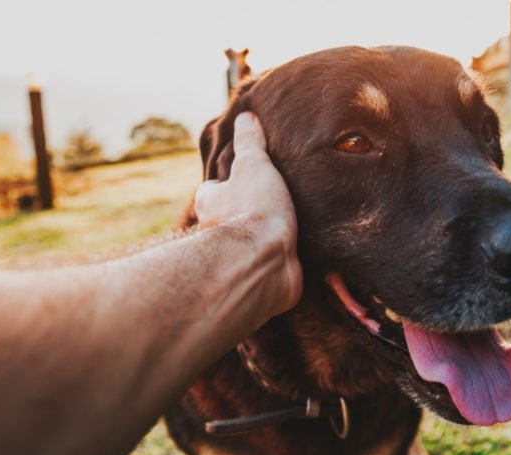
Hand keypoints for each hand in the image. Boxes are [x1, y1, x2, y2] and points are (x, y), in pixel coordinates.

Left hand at [193, 112, 301, 314]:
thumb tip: (245, 117)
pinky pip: (271, 269)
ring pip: (248, 246)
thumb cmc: (254, 210)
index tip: (243, 179)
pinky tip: (299, 258)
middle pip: (227, 219)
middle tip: (269, 205)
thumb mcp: (253, 165)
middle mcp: (218, 234)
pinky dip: (281, 265)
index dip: (225, 184)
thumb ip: (250, 142)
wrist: (264, 262)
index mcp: (211, 203)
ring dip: (263, 241)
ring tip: (291, 230)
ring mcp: (240, 258)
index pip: (212, 190)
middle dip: (243, 215)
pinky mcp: (261, 280)